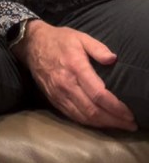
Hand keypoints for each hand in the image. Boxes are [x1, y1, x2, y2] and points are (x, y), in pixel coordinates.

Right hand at [14, 20, 135, 130]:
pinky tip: (99, 122)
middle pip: (92, 110)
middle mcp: (66, 85)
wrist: (31, 44)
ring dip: (102, 124)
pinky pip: (72, 115)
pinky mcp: (53, 99)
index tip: (129, 113)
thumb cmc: (59, 40)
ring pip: (82, 117)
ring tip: (118, 126)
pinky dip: (88, 122)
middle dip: (114, 120)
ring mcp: (58, 94)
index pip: (99, 95)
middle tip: (130, 125)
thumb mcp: (80, 37)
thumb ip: (98, 48)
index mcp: (76, 68)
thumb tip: (113, 59)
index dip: (116, 107)